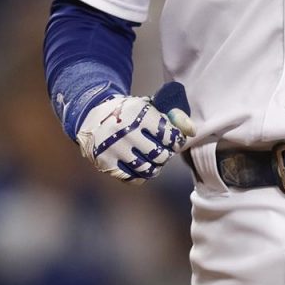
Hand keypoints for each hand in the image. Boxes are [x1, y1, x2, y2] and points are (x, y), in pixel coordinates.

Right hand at [76, 94, 195, 182]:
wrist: (92, 115)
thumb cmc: (129, 112)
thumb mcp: (150, 106)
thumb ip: (174, 116)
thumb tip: (191, 131)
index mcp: (139, 114)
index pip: (170, 136)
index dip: (175, 140)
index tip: (172, 139)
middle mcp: (126, 132)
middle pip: (160, 155)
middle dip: (166, 154)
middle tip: (162, 150)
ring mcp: (114, 149)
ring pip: (148, 169)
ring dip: (155, 166)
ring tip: (153, 159)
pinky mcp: (106, 162)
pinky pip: (132, 178)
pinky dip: (140, 175)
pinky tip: (139, 164)